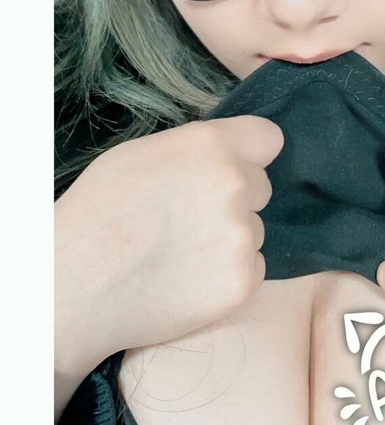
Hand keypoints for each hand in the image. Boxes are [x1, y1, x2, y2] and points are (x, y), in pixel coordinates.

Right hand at [55, 115, 282, 371]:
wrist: (76, 285)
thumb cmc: (97, 212)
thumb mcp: (138, 155)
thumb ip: (192, 149)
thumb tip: (222, 154)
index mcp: (210, 147)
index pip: (268, 139)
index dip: (249, 154)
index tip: (234, 167)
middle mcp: (235, 186)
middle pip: (260, 188)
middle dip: (236, 199)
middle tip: (188, 219)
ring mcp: (242, 238)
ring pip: (253, 232)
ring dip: (228, 240)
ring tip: (179, 254)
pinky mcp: (242, 283)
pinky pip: (252, 269)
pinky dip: (227, 275)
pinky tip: (187, 280)